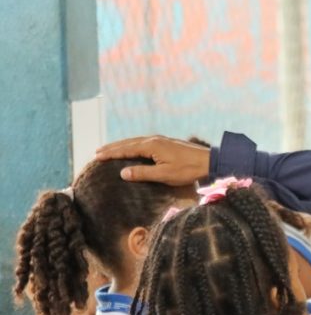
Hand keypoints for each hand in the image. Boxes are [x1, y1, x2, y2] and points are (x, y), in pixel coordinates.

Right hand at [95, 135, 210, 185]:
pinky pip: (144, 142)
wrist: (209, 161)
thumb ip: (143, 173)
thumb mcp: (164, 175)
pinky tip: (133, 149)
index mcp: (151, 146)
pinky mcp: (167, 143)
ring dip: (122, 145)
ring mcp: (161, 140)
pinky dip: (133, 145)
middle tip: (97, 152)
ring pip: (136, 141)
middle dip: (113, 148)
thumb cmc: (188, 170)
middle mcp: (154, 140)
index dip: (111, 153)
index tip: (96, 157)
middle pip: (128, 143)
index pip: (125, 149)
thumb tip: (122, 172)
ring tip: (110, 149)